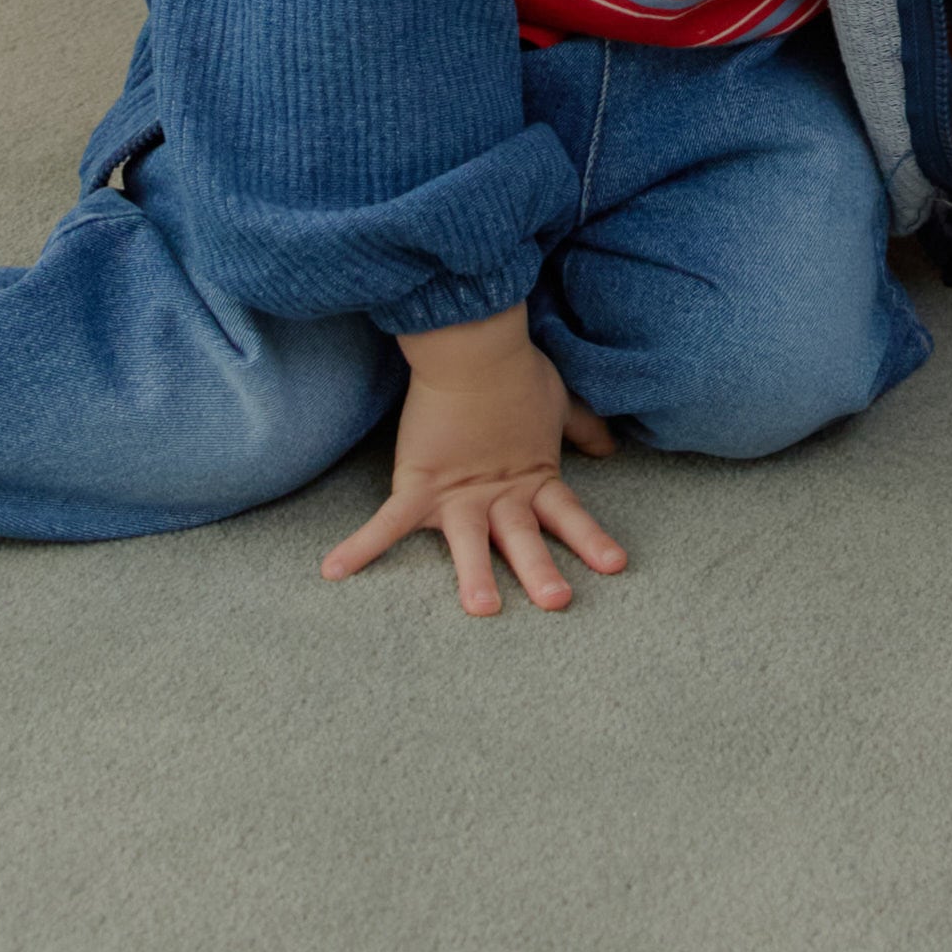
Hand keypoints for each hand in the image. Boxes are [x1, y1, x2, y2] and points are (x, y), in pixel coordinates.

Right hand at [320, 309, 626, 615]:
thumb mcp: (558, 402)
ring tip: (482, 608)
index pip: (568, 516)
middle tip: (557, 601)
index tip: (616, 566)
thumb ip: (582, 430)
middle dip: (540, 572)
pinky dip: (361, 545)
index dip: (591, 540)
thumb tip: (607, 448)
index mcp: (533, 478)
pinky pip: (388, 521)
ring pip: (470, 544)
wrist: (472, 343)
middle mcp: (499, 494)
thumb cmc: (515, 369)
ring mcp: (458, 492)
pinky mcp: (419, 482)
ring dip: (476, 576)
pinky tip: (335, 570)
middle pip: (523, 540)